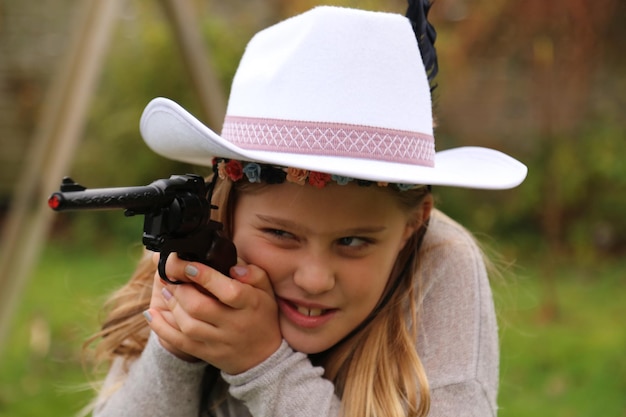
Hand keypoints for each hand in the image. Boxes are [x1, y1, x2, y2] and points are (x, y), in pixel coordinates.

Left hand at [145, 254, 281, 374]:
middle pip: (200, 308)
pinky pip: (179, 343)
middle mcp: (234, 324)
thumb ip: (253, 274)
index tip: (189, 266)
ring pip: (188, 325)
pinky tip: (151, 314)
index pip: (228, 291)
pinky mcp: (206, 353)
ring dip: (171, 305)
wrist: (263, 356)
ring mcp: (219, 341)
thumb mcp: (266, 291)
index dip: (206, 277)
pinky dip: (162, 328)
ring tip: (166, 289)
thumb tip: (233, 266)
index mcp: (250, 304)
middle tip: (171, 275)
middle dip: (180, 289)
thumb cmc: (261, 315)